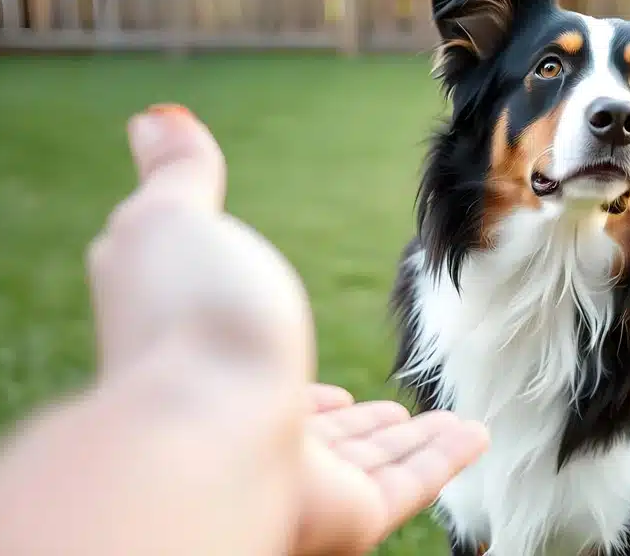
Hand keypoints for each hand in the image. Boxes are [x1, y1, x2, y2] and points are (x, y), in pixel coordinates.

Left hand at [88, 105, 486, 554]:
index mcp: (202, 365)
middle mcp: (242, 428)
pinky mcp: (343, 513)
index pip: (247, 359)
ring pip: (363, 462)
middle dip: (345, 414)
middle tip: (380, 399)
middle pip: (310, 426)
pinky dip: (445, 462)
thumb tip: (152, 116)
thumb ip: (178, 177)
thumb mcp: (174, 222)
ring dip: (403, 439)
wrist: (198, 430)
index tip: (300, 331)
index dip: (273, 347)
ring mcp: (293, 479)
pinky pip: (409, 487)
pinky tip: (477, 435)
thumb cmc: (181, 324)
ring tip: (438, 416)